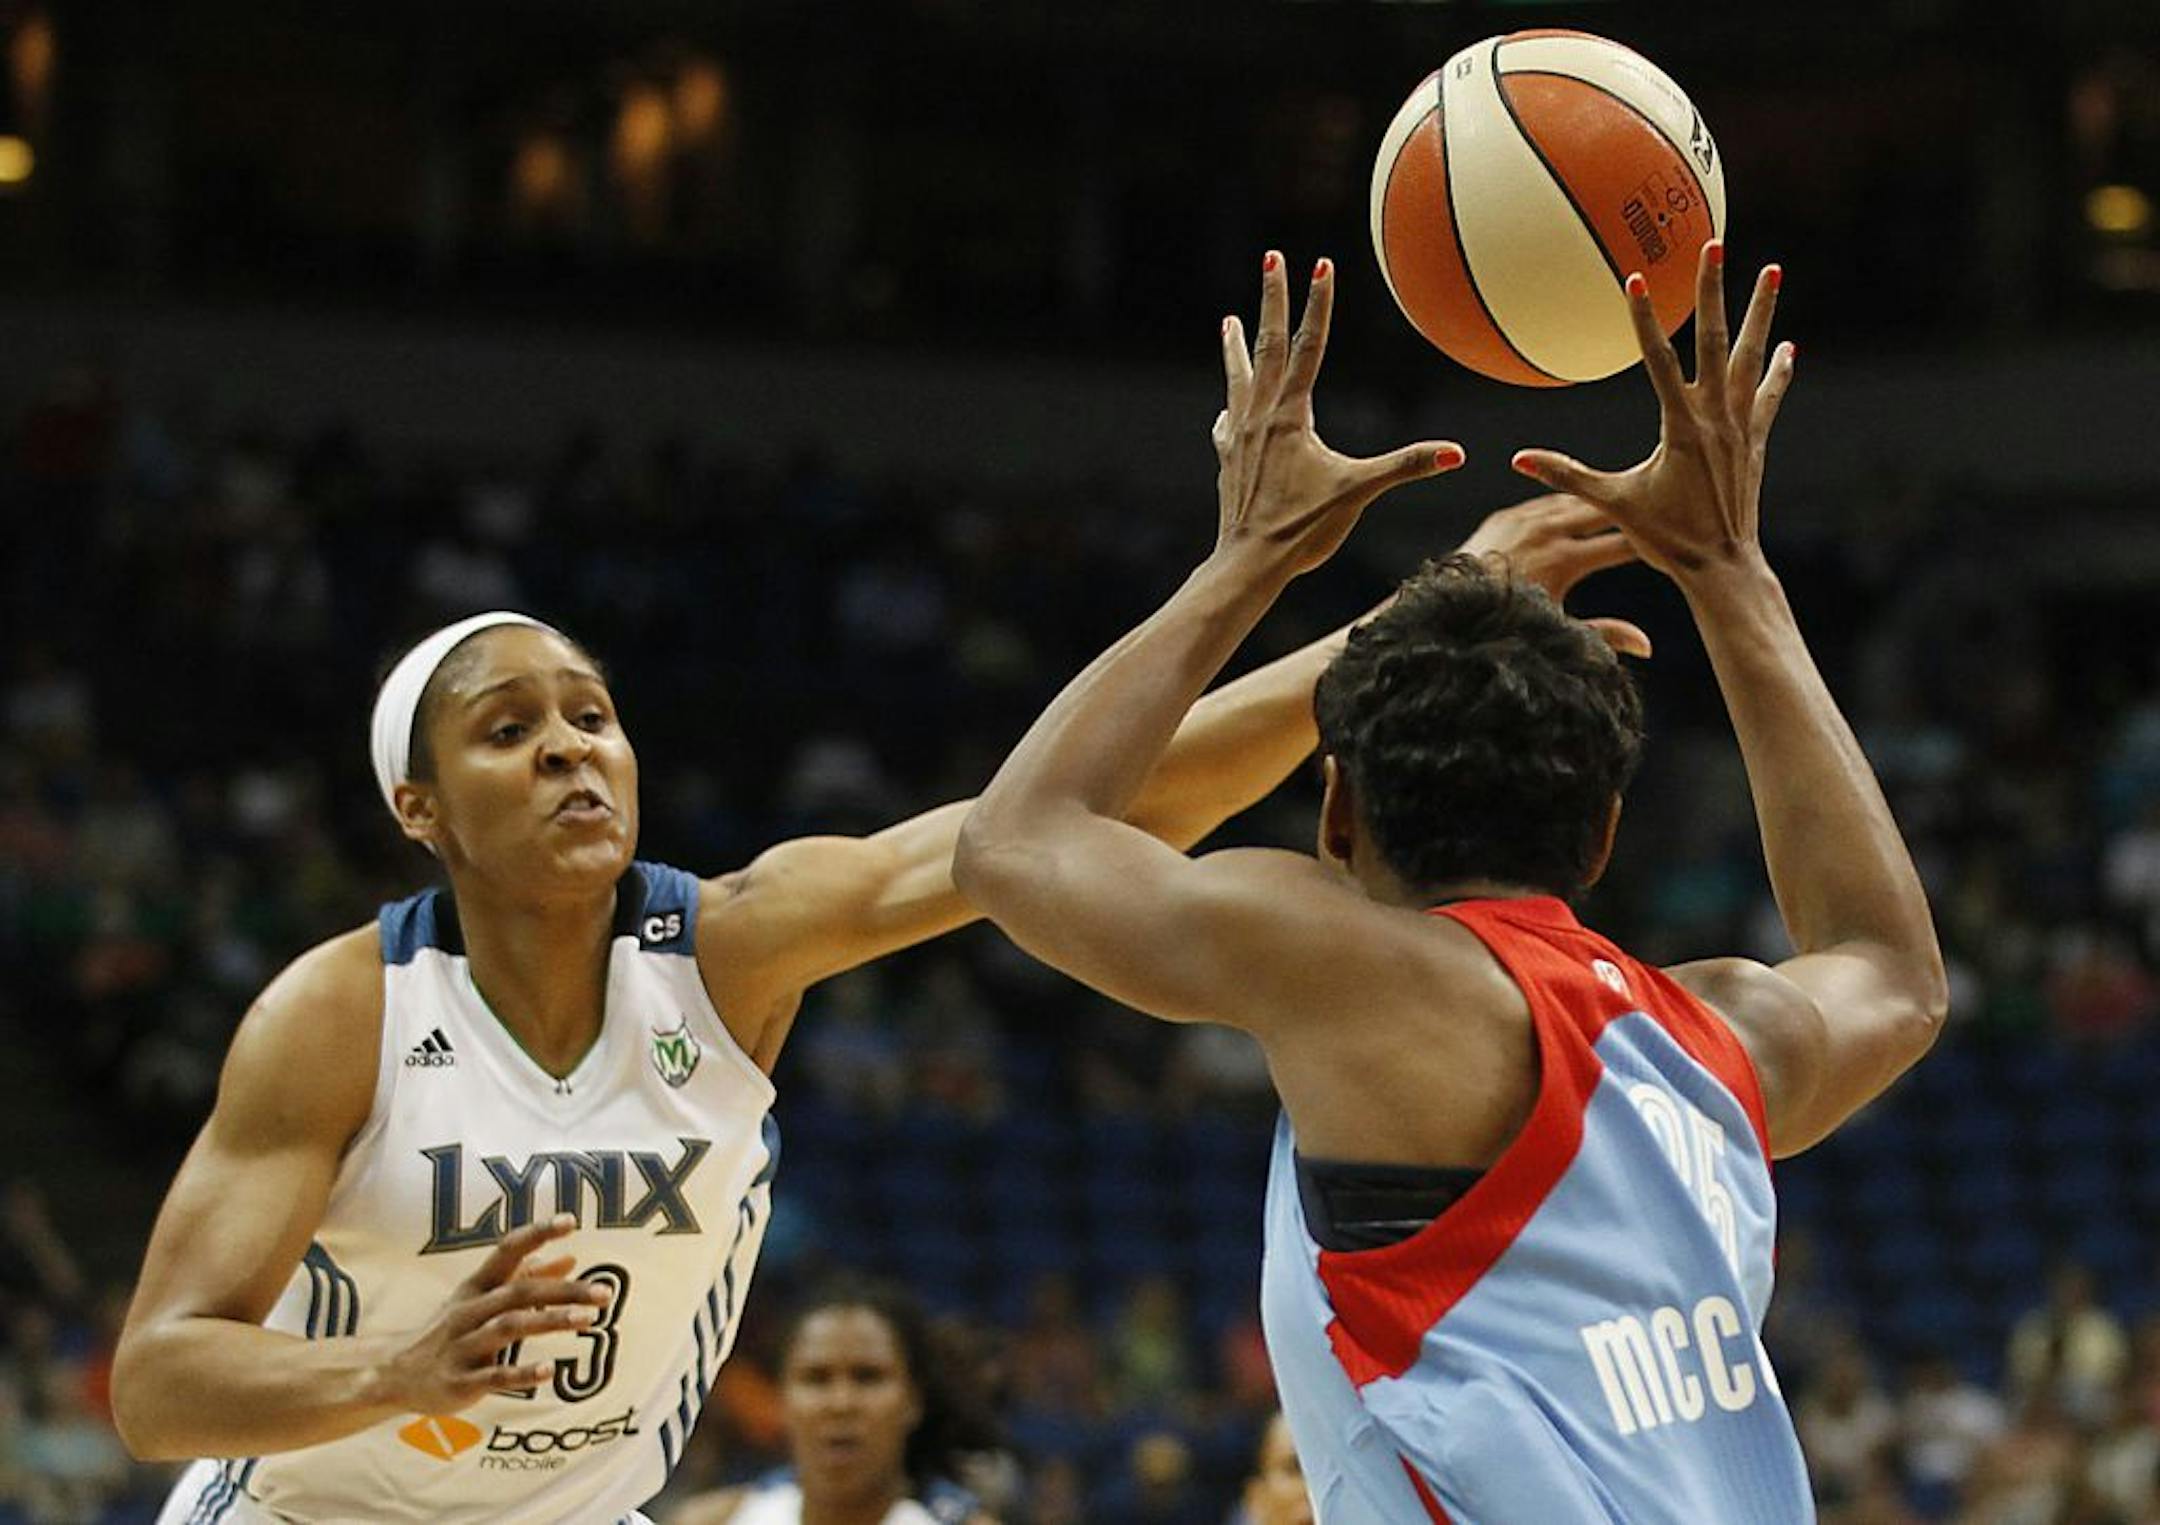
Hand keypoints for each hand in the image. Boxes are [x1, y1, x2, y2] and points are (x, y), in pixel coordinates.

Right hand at [374, 1215, 609, 1409]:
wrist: (394, 1375)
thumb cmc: (454, 1329)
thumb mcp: (483, 1298)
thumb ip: (528, 1276)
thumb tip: (571, 1258)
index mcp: (477, 1287)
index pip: (507, 1251)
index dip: (537, 1233)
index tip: (571, 1220)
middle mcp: (469, 1311)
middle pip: (519, 1292)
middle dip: (563, 1290)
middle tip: (605, 1293)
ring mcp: (462, 1346)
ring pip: (508, 1328)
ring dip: (549, 1321)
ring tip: (588, 1319)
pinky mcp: (460, 1382)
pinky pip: (493, 1376)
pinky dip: (521, 1373)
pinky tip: (549, 1371)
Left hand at [1214, 251, 1462, 576]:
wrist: (1247, 564)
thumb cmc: (1302, 530)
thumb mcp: (1359, 492)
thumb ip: (1406, 466)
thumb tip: (1457, 454)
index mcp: (1292, 415)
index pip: (1310, 345)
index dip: (1318, 303)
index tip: (1320, 264)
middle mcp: (1260, 416)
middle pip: (1268, 345)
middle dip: (1271, 299)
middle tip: (1270, 258)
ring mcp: (1238, 437)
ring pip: (1239, 378)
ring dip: (1237, 347)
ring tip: (1228, 321)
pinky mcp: (1228, 460)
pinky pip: (1226, 422)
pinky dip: (1230, 406)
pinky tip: (1225, 409)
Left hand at [1457, 494, 1652, 657]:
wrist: (1447, 609)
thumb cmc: (1504, 626)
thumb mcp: (1555, 633)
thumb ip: (1603, 636)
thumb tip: (1647, 646)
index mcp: (1565, 560)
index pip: (1622, 544)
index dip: (1649, 541)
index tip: (1672, 540)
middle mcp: (1546, 532)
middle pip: (1602, 511)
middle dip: (1629, 510)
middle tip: (1656, 507)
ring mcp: (1523, 520)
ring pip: (1574, 501)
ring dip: (1599, 502)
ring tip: (1627, 500)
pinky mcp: (1504, 517)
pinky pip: (1545, 501)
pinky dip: (1567, 503)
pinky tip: (1582, 504)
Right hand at [1511, 241, 1795, 582]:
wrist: (1723, 568)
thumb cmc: (1667, 539)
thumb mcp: (1613, 503)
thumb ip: (1566, 476)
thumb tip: (1518, 460)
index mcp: (1680, 427)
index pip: (1658, 360)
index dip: (1645, 318)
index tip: (1638, 276)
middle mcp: (1715, 417)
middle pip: (1715, 340)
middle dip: (1716, 290)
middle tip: (1717, 245)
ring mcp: (1740, 426)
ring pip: (1752, 356)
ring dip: (1762, 312)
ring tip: (1773, 269)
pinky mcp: (1754, 441)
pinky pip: (1769, 395)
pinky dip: (1777, 370)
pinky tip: (1787, 347)